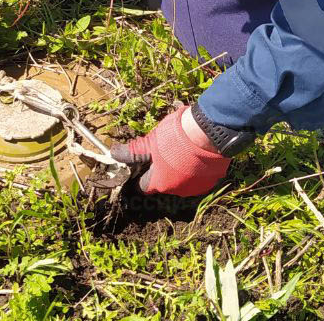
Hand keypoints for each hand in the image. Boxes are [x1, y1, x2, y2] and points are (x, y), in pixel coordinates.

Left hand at [110, 106, 229, 196]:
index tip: (144, 161)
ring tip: (181, 151)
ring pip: (181, 181)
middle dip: (162, 169)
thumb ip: (132, 152)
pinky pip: (197, 178)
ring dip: (179, 170)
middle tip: (164, 150)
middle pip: (163, 182)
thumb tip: (114, 154)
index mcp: (159, 183)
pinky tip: (195, 155)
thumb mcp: (150, 142)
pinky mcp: (209, 183)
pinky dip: (194, 170)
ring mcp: (194, 188)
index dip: (141, 172)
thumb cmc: (175, 137)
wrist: (208, 133)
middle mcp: (176, 191)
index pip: (143, 185)